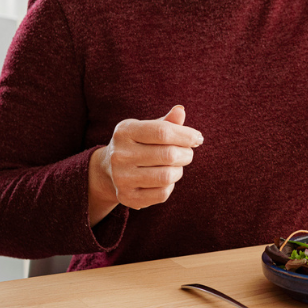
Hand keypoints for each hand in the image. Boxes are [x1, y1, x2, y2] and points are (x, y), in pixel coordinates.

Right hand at [88, 105, 202, 224]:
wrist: (109, 170)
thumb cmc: (138, 144)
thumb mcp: (147, 129)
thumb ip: (166, 122)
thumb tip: (180, 110)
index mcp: (125, 132)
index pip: (163, 132)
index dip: (186, 135)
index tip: (198, 138)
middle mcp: (119, 155)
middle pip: (168, 155)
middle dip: (186, 154)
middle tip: (188, 153)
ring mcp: (121, 178)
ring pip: (167, 176)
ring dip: (179, 170)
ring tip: (176, 166)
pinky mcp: (127, 197)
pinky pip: (162, 194)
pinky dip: (170, 186)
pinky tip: (165, 179)